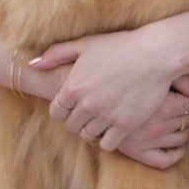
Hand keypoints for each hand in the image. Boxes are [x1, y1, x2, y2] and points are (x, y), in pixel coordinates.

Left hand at [32, 10, 188, 150]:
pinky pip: (108, 144)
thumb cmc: (120, 46)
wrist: (156, 54)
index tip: (75, 105)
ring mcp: (106, 116)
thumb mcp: (86, 44)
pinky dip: (109, 139)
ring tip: (103, 119)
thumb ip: (56, 54)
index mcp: (73, 87)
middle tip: (90, 112)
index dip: (64, 109)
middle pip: (71, 126)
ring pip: (89, 135)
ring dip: (94, 129)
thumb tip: (32, 64)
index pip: (56, 112)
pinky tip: (115, 127)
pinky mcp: (125, 125)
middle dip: (78, 120)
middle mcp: (86, 105)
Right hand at [115, 76, 188, 169]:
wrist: (87, 87)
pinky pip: (164, 160)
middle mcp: (155, 126)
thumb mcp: (151, 69)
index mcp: (162, 105)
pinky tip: (178, 144)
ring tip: (182, 119)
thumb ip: (180, 79)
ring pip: (181, 138)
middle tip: (187, 106)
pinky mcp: (135, 152)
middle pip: (187, 120)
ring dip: (185, 128)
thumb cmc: (121, 70)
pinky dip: (176, 153)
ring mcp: (144, 141)